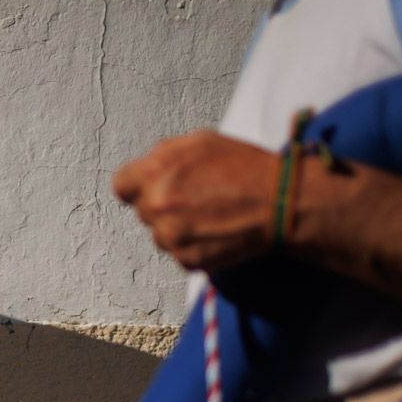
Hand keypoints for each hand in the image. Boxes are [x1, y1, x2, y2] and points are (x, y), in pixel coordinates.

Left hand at [113, 131, 281, 271]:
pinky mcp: (187, 260)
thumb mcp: (200, 141)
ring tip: (210, 214)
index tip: (151, 188)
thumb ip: (163, 155)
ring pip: (160, 235)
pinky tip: (216, 231)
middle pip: (143, 211)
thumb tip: (145, 168)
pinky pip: (180, 253)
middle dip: (162, 205)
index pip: (121, 186)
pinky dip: (194, 246)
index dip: (138, 186)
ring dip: (177, 228)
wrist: (279, 202)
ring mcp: (170, 237)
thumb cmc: (244, 167)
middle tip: (196, 198)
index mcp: (155, 172)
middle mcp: (156, 207)